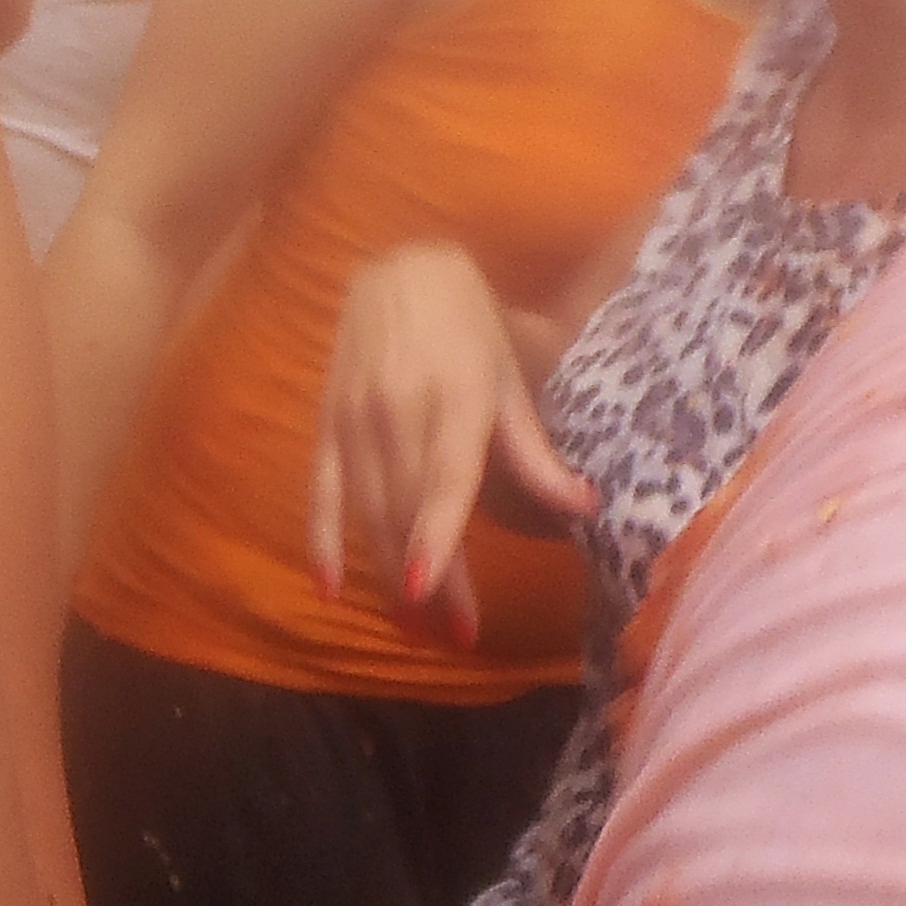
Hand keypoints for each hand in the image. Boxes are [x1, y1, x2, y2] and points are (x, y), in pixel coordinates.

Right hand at [303, 240, 589, 646]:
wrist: (398, 269)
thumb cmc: (469, 328)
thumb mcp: (509, 381)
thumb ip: (535, 453)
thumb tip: (585, 508)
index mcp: (455, 399)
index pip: (443, 480)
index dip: (435, 536)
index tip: (432, 591)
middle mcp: (399, 410)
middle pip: (407, 510)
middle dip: (428, 580)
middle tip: (455, 637)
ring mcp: (355, 417)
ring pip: (368, 509)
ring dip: (387, 571)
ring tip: (415, 625)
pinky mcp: (327, 422)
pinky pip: (321, 491)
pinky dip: (321, 540)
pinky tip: (329, 587)